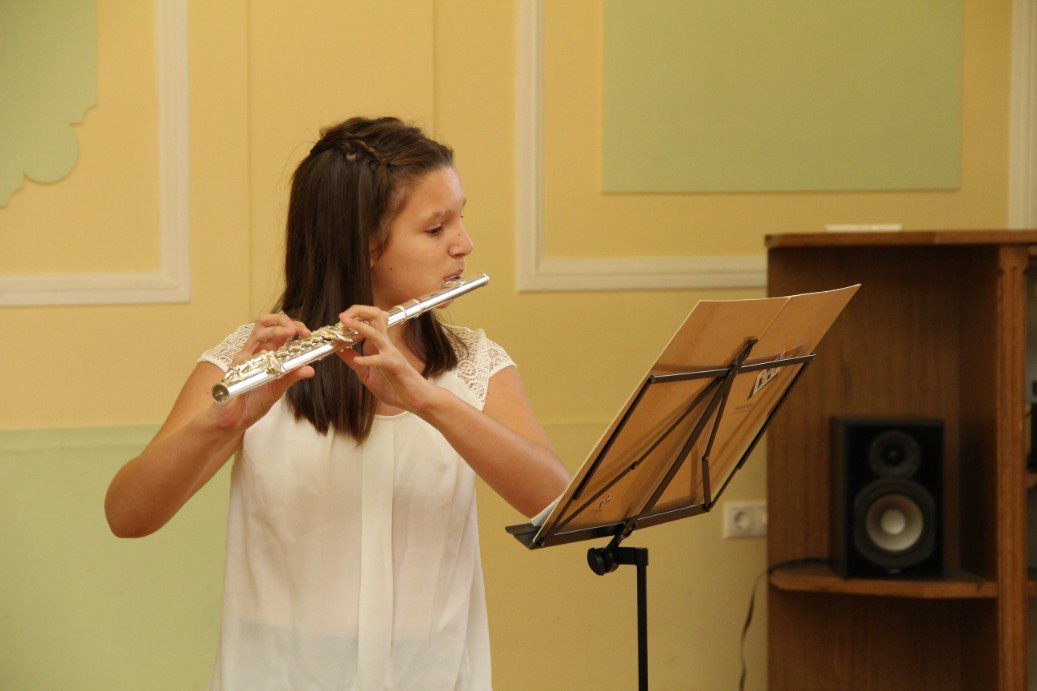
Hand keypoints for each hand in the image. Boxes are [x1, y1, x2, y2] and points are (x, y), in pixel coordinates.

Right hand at [209, 313, 314, 429]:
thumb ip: (292, 375)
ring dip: (274, 330)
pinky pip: (246, 357)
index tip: (307, 333)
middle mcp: (254, 351)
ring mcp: (244, 358)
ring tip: (289, 333)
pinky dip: (259, 355)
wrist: (235, 419)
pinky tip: (268, 356)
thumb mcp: (278, 387)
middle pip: (264, 323)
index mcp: (266, 352)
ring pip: (256, 334)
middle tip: (297, 329)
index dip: (293, 326)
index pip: (279, 329)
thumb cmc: (254, 401)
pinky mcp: (235, 370)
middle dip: (283, 320)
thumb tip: (311, 369)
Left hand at [335, 306, 436, 412]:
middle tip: (342, 316)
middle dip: (357, 311)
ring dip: (359, 326)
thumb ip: (352, 360)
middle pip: (375, 316)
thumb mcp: (366, 374)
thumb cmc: (394, 386)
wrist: (414, 399)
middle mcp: (384, 344)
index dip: (353, 315)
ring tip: (345, 322)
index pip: (368, 320)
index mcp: (377, 345)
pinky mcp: (395, 365)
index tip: (339, 321)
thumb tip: (337, 349)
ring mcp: (390, 353)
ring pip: (376, 332)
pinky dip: (368, 359)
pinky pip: (381, 359)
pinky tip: (358, 361)